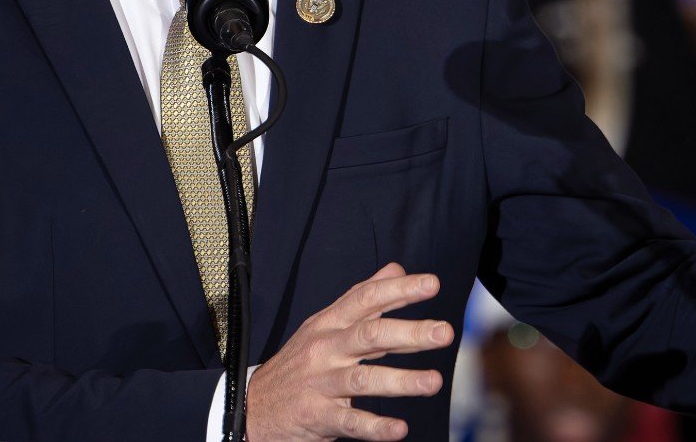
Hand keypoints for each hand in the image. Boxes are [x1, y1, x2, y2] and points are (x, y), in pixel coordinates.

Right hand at [248, 263, 453, 440]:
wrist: (251, 405)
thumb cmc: (299, 363)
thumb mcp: (324, 324)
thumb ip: (362, 299)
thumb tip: (396, 269)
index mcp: (330, 323)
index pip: (366, 299)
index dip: (399, 291)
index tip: (432, 284)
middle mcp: (326, 349)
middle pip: (369, 335)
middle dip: (409, 333)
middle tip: (444, 332)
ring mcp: (321, 383)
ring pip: (363, 379)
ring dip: (401, 381)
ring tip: (434, 382)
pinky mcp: (317, 416)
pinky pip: (350, 422)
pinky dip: (375, 427)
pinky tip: (400, 428)